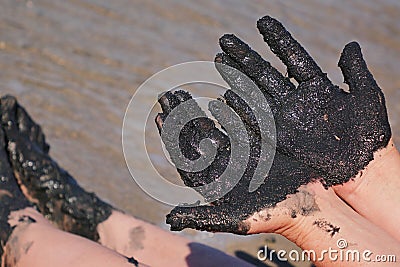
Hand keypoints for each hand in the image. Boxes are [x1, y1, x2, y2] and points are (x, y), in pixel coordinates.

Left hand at [155, 91, 319, 233]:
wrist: (312, 207)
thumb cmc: (274, 217)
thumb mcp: (236, 219)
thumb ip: (203, 217)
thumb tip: (168, 220)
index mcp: (213, 181)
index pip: (185, 156)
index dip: (172, 137)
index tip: (160, 116)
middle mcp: (223, 164)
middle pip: (195, 137)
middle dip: (179, 116)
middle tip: (166, 95)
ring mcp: (239, 152)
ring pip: (213, 126)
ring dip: (198, 109)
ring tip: (183, 92)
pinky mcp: (258, 143)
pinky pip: (238, 121)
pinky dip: (228, 106)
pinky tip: (219, 92)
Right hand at [217, 16, 390, 185]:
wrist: (361, 167)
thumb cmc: (369, 134)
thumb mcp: (367, 97)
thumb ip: (356, 71)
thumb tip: (351, 45)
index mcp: (316, 86)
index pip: (293, 56)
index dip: (278, 39)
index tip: (262, 22)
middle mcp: (296, 99)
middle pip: (266, 72)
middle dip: (245, 56)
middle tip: (225, 40)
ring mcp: (286, 118)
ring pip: (256, 93)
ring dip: (238, 78)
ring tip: (220, 62)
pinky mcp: (280, 138)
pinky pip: (256, 121)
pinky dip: (241, 110)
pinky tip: (226, 97)